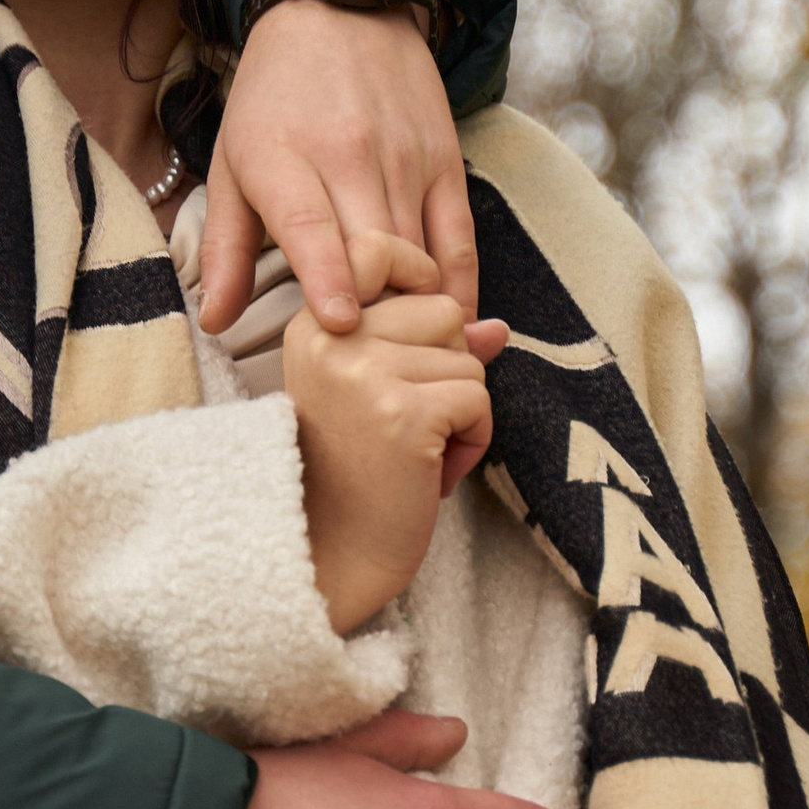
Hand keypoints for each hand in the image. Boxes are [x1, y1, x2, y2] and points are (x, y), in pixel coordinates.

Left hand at [202, 0, 478, 336]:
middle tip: (367, 371)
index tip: (341, 324)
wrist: (341, 11)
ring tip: (406, 361)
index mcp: (284, 158)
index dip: (327, 278)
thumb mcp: (231, 162)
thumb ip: (225, 249)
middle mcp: (349, 158)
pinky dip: (457, 287)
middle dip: (373, 315)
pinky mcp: (445, 162)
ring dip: (414, 311)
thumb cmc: (273, 99)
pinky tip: (449, 325)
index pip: (311, 225)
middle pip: (372, 254)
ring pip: (419, 254)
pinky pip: (459, 240)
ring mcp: (405, 160)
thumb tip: (213, 322)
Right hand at [283, 232, 506, 630]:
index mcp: (314, 326)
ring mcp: (365, 373)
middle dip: (448, 369)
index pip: (377, 249)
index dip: (417, 280)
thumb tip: (494, 329)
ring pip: (469, 359)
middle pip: (444, 311)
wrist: (326, 558)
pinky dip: (471, 441)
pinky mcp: (403, 413)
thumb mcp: (375, 398)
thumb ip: (426, 350)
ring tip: (418, 454)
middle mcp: (331, 337)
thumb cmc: (350, 480)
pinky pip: (478, 399)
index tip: (420, 331)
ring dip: (462, 414)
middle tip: (410, 425)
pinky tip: (431, 472)